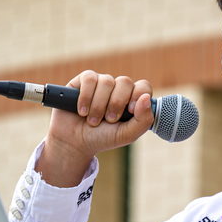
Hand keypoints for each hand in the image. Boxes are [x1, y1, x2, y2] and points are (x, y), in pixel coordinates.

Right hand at [36, 71, 153, 186]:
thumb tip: (147, 98)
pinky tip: (82, 111)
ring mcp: (101, 83)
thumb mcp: (126, 135)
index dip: (138, 95)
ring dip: (99, 105)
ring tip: (92, 120)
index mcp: (131, 99)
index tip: (131, 110)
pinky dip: (86, 97)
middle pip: (125, 82)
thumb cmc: (102, 138)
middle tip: (109, 120)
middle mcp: (117, 89)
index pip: (143, 87)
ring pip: (107, 81)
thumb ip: (143, 120)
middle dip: (116, 103)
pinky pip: (89, 79)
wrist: (74, 142)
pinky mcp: (83, 81)